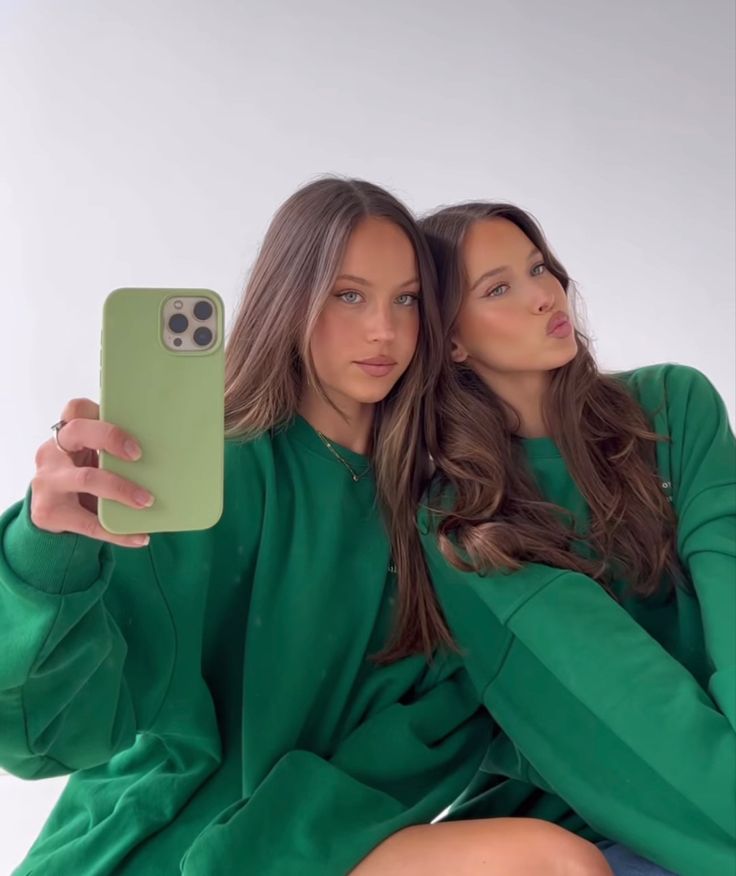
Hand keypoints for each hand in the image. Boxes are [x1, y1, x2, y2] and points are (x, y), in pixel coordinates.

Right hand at [30, 398, 153, 547]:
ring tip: (147, 501)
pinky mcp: (49, 512)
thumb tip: (171, 453)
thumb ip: (113, 452)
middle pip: (78, 432)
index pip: (76, 409)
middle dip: (111, 438)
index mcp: (67, 435)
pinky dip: (117, 532)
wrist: (51, 515)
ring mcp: (48, 482)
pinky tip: (140, 536)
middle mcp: (53, 453)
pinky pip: (89, 523)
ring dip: (121, 490)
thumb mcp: (91, 459)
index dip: (102, 411)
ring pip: (86, 478)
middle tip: (139, 455)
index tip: (130, 426)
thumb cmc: (83, 477)